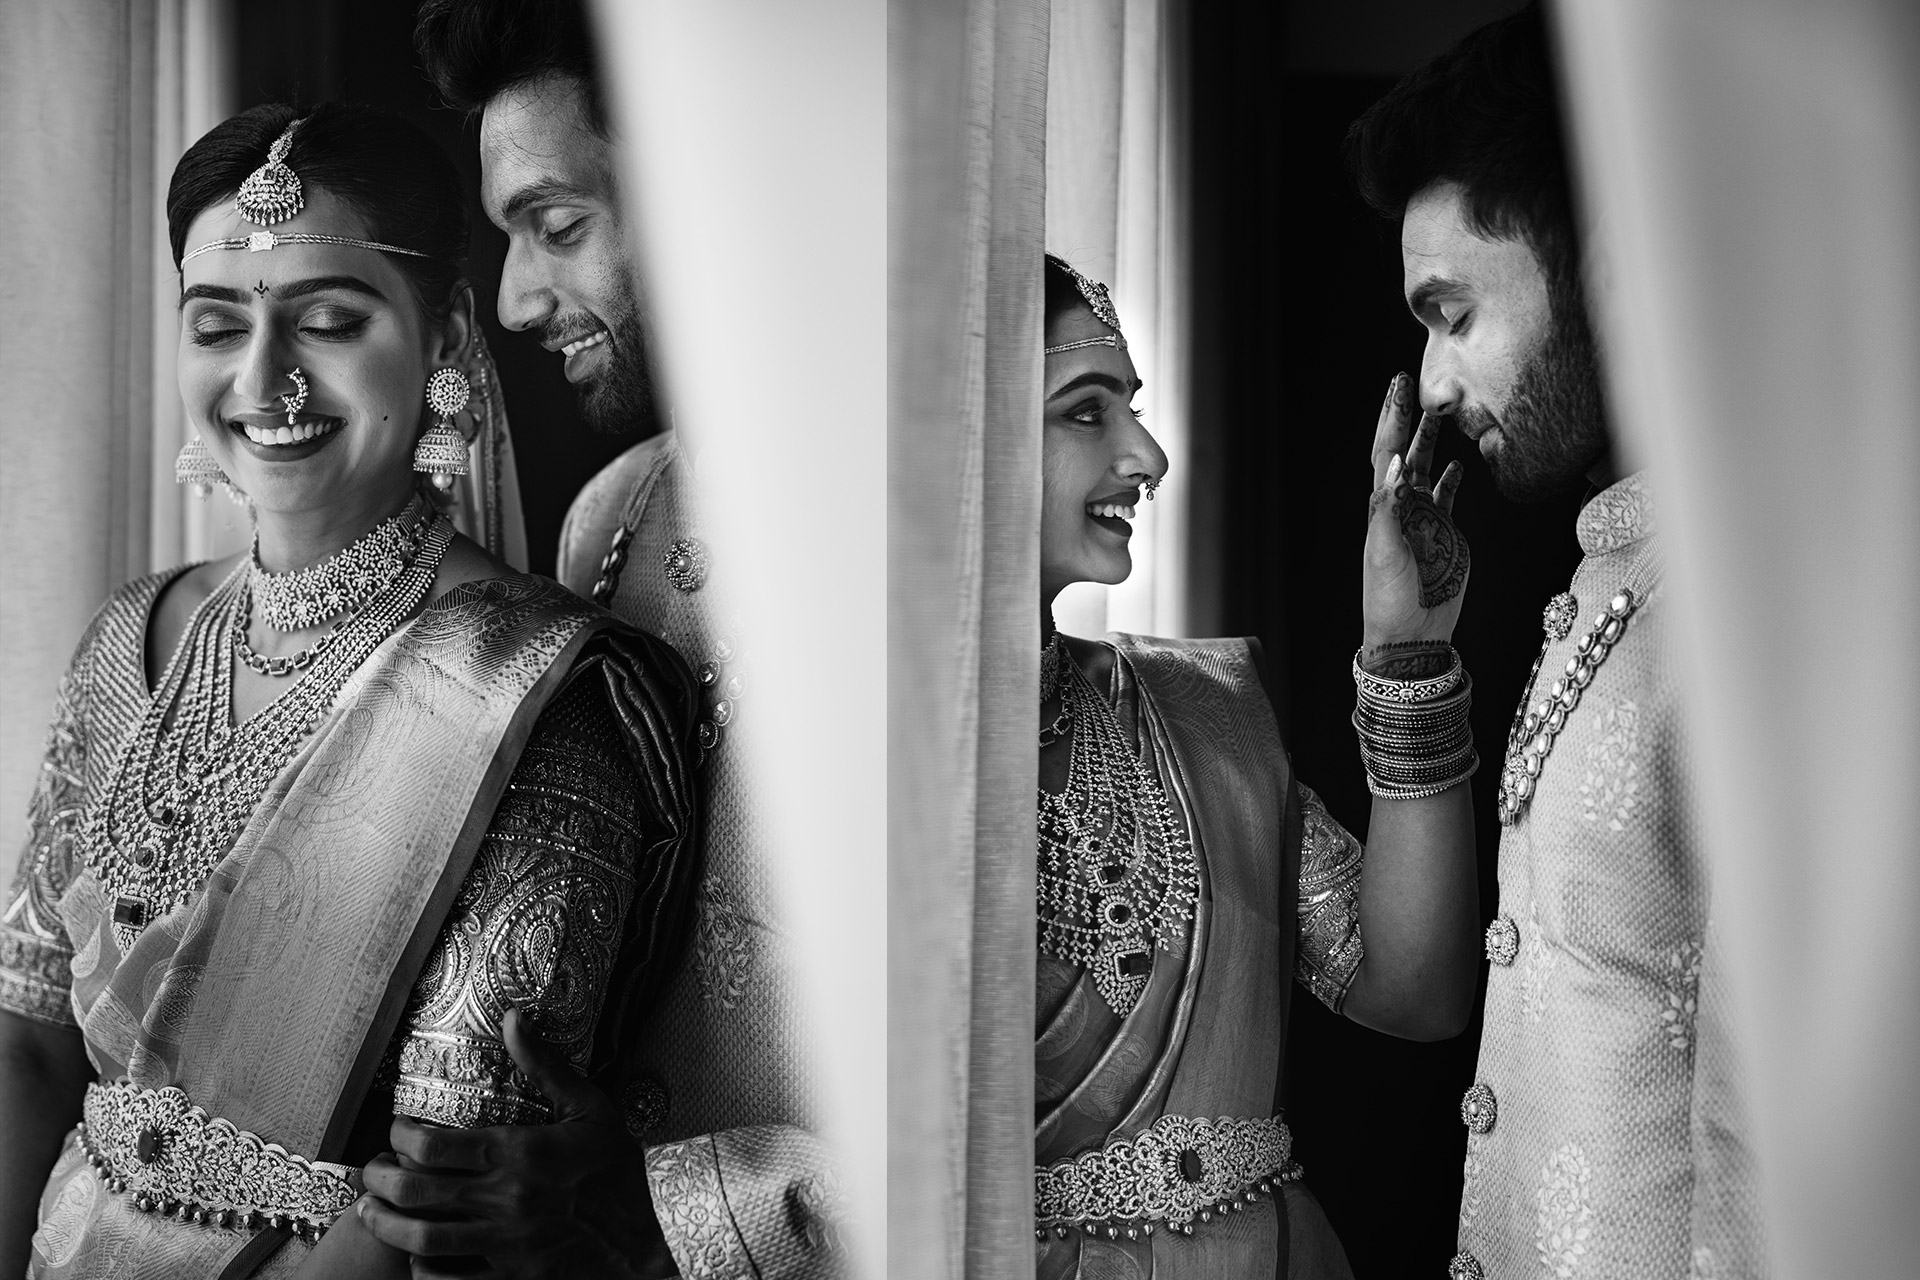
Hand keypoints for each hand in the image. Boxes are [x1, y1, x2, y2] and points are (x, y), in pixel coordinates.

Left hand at [357, 1010, 673, 1279]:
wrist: (653, 1226)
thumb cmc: (619, 1165)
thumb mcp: (589, 1105)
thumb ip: (545, 1064)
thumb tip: (513, 1018)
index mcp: (519, 1153)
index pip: (434, 1145)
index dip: (400, 1137)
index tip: (396, 1132)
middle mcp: (505, 1199)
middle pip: (416, 1193)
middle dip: (379, 1181)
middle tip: (370, 1172)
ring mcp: (506, 1243)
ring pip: (423, 1239)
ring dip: (387, 1225)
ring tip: (371, 1212)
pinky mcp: (513, 1277)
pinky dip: (424, 1269)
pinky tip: (416, 1255)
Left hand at [1364, 372, 1468, 651]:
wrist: (1410, 637)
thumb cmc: (1389, 599)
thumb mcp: (1385, 554)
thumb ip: (1389, 511)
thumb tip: (1396, 466)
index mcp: (1384, 508)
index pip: (1386, 453)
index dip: (1392, 419)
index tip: (1398, 386)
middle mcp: (1402, 507)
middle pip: (1406, 452)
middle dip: (1410, 419)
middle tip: (1419, 384)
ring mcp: (1424, 520)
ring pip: (1428, 469)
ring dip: (1433, 441)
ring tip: (1443, 410)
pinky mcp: (1445, 535)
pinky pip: (1448, 497)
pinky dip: (1454, 478)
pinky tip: (1461, 461)